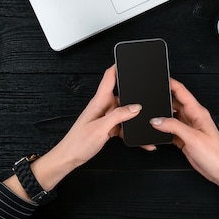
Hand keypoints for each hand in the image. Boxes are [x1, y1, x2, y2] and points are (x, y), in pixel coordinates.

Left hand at [5, 65, 141, 197]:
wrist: (69, 158)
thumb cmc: (78, 143)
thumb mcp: (100, 128)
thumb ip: (118, 115)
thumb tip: (135, 106)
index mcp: (99, 101)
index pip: (109, 77)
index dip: (118, 66)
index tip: (129, 60)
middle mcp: (103, 106)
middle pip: (122, 95)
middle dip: (135, 96)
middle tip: (149, 98)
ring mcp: (105, 117)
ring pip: (125, 113)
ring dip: (135, 119)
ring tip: (145, 125)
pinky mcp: (107, 127)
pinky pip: (123, 126)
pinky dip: (132, 132)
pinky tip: (140, 139)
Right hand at [150, 79, 218, 211]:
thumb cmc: (215, 155)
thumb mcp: (193, 138)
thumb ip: (173, 126)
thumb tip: (157, 120)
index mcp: (198, 112)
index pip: (182, 91)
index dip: (171, 83)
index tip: (159, 78)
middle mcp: (193, 117)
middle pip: (174, 103)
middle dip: (162, 100)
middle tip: (150, 100)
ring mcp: (189, 128)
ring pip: (171, 116)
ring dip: (162, 116)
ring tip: (151, 116)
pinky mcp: (185, 138)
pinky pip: (171, 129)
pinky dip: (163, 130)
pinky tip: (157, 132)